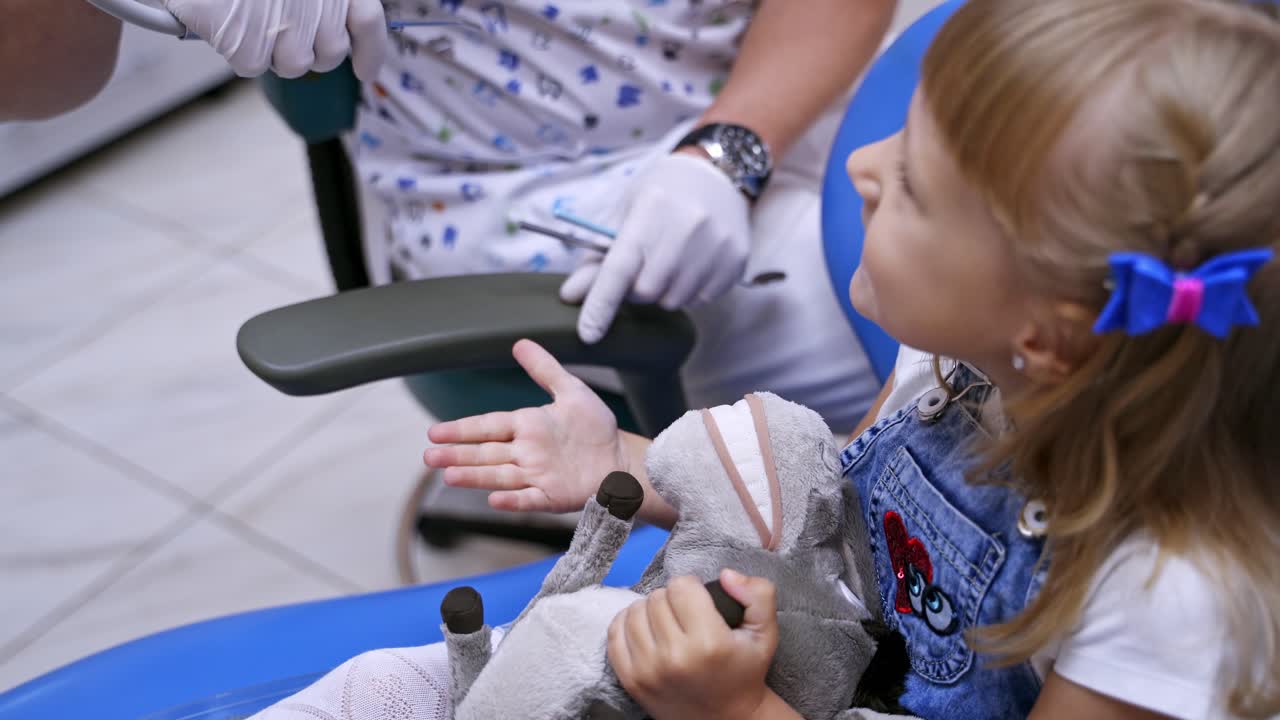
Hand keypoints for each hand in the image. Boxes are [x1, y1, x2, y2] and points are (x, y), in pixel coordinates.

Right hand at [163, 0, 386, 80]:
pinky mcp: (248, 43)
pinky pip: (252, 64)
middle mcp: (316, 2)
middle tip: (278, 28)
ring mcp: (284, 25)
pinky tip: (227, 21)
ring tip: (247, 16)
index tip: (365, 70)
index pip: (367, 21)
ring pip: (293, 66)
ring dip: (270, 50)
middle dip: (306, 50)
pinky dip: (236, 49)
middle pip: (330, 53)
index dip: (370, 51)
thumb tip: (335, 33)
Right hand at [423, 340, 626, 513]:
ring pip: (499, 475)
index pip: (488, 427)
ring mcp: (537, 476)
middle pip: (486, 453)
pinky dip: (512, 500)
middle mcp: (526, 453)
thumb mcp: (571, 391)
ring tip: (449, 475)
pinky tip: (493, 499)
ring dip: (475, 476)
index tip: (435, 432)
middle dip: (457, 454)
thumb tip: (519, 342)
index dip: (462, 429)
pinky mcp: (552, 497)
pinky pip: (529, 499)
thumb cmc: (596, 429)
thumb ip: (544, 368)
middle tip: (429, 457)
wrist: (622, 459)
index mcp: (526, 427)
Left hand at [560, 152, 750, 343]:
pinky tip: (691, 264)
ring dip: (662, 293)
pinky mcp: (736, 260)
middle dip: (634, 291)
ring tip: (668, 263)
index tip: (587, 333)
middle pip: (646, 291)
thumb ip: (598, 255)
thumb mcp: (625, 212)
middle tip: (638, 270)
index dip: (601, 303)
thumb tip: (571, 295)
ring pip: (673, 300)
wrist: (717, 175)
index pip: (620, 267)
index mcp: (652, 208)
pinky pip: (700, 299)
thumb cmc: (661, 194)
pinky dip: (688, 292)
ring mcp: (717, 244)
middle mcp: (688, 226)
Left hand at [609, 570, 778, 719]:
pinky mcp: (631, 681)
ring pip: (634, 611)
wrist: (726, 719)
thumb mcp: (765, 632)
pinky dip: (628, 624)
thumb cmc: (744, 671)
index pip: (681, 586)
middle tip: (686, 614)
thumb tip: (726, 574)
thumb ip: (758, 593)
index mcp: (709, 642)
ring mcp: (648, 671)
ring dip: (649, 610)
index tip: (700, 600)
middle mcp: (675, 657)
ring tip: (667, 622)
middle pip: (657, 597)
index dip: (692, 586)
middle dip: (672, 598)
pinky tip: (646, 630)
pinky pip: (615, 634)